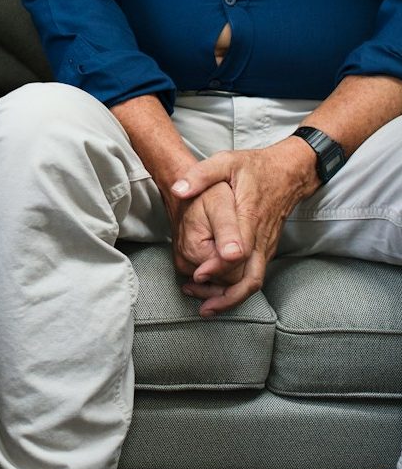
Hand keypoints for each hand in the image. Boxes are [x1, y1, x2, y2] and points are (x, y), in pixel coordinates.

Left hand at [170, 138, 318, 315]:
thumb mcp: (225, 162)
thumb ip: (200, 175)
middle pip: (251, 279)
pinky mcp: (266, 249)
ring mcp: (267, 246)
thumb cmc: (254, 167)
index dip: (218, 267)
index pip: (238, 252)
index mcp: (250, 217)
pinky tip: (218, 292)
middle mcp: (262, 238)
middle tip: (200, 305)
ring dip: (231, 297)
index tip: (198, 276)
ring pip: (254, 282)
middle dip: (227, 297)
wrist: (289, 172)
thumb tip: (178, 190)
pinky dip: (238, 288)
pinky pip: (255, 275)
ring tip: (205, 306)